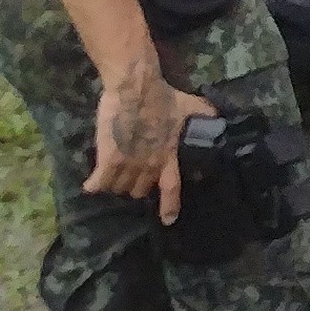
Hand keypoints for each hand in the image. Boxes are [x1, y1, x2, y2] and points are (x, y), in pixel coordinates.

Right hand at [90, 68, 209, 223]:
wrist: (136, 89)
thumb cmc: (163, 97)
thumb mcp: (190, 107)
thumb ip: (204, 115)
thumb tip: (218, 118)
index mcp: (170, 156)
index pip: (172, 188)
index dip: (170, 206)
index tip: (169, 221)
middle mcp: (150, 165)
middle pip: (139, 190)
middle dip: (136, 185)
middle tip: (132, 176)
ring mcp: (129, 164)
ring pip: (119, 188)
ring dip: (116, 184)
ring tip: (113, 175)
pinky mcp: (110, 159)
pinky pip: (100, 182)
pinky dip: (95, 185)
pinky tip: (91, 186)